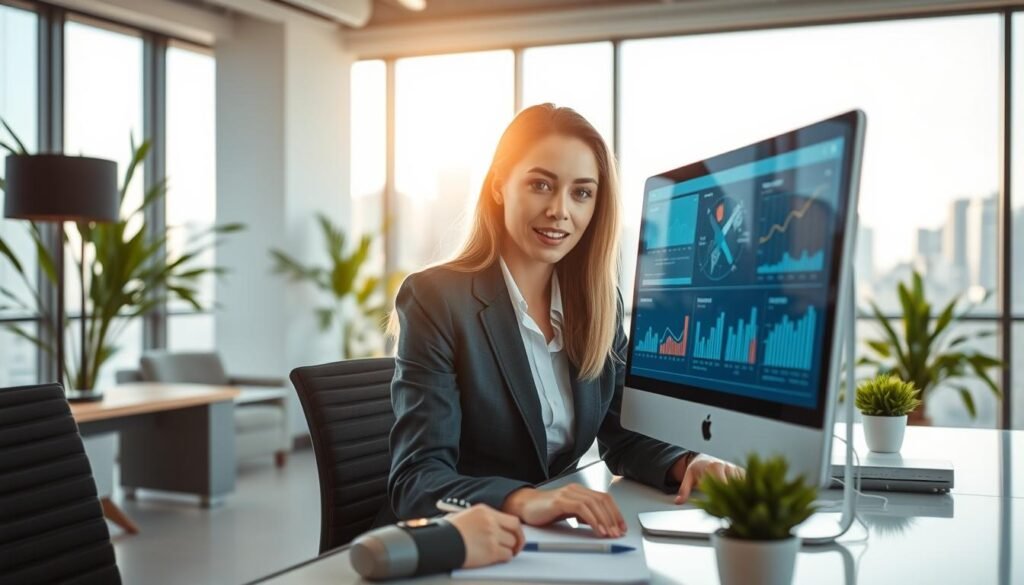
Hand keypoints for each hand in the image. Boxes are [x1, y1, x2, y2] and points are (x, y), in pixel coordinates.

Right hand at [447, 504, 524, 567]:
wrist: (439, 542)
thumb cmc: (446, 532)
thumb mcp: (464, 517)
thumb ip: (480, 520)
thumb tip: (489, 529)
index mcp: (484, 511)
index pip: (510, 519)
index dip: (515, 530)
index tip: (514, 535)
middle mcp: (491, 521)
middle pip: (516, 530)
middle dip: (518, 540)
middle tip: (516, 547)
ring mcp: (492, 535)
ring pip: (512, 544)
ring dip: (509, 550)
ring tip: (503, 553)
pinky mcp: (491, 550)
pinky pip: (507, 555)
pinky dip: (505, 558)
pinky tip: (498, 558)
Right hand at [502, 484, 626, 537]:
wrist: (524, 506)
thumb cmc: (545, 510)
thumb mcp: (569, 512)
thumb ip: (584, 515)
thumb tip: (602, 525)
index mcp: (579, 491)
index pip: (604, 498)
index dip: (616, 513)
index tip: (621, 527)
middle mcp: (575, 489)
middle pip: (602, 500)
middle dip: (613, 517)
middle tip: (618, 532)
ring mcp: (568, 493)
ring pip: (594, 503)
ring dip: (605, 520)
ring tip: (609, 533)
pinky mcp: (560, 501)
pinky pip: (581, 508)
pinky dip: (592, 520)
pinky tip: (597, 529)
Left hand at [671, 453, 743, 503]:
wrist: (704, 460)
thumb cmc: (697, 469)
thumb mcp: (688, 477)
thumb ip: (684, 490)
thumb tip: (679, 502)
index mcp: (714, 466)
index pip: (723, 483)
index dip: (724, 497)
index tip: (724, 509)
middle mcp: (727, 466)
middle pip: (735, 484)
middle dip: (735, 497)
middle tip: (734, 511)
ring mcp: (735, 468)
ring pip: (744, 483)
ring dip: (743, 494)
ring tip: (742, 506)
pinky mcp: (742, 471)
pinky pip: (749, 481)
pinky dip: (749, 489)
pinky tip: (747, 499)